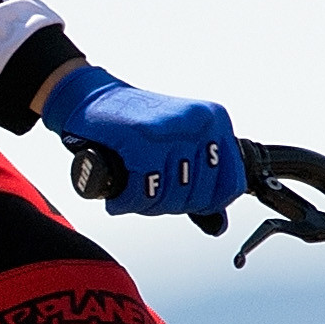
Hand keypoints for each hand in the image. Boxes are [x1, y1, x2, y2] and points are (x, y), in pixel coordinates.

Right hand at [36, 61, 244, 219]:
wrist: (92, 98)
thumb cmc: (133, 124)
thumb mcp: (178, 145)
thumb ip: (202, 180)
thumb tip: (218, 225)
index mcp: (215, 121)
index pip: (231, 183)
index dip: (208, 204)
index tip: (186, 203)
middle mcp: (200, 122)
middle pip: (199, 195)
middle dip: (170, 205)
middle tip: (148, 196)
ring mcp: (172, 129)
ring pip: (172, 195)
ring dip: (147, 205)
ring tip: (133, 195)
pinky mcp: (142, 138)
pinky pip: (143, 189)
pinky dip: (128, 202)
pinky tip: (120, 198)